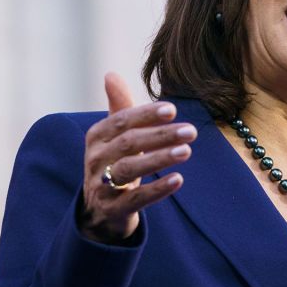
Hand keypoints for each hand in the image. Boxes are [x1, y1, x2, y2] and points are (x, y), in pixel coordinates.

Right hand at [80, 73, 194, 242]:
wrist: (98, 211)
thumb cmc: (112, 164)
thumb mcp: (114, 137)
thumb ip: (119, 107)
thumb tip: (110, 74)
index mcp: (97, 137)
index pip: (121, 121)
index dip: (146, 114)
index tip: (172, 109)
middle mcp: (96, 159)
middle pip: (128, 143)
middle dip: (160, 135)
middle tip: (191, 131)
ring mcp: (102, 186)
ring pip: (129, 170)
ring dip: (159, 159)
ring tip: (186, 151)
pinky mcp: (113, 209)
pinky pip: (135, 199)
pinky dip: (157, 189)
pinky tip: (178, 180)